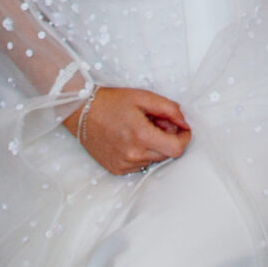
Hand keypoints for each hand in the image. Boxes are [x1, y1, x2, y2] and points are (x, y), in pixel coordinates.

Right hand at [68, 85, 190, 174]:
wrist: (82, 112)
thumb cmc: (112, 102)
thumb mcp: (143, 97)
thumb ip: (169, 109)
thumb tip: (185, 122)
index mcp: (141, 136)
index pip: (176, 149)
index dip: (184, 138)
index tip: (183, 128)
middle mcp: (133, 155)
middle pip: (166, 154)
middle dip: (168, 138)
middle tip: (157, 122)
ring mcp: (124, 165)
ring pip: (153, 159)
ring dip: (154, 146)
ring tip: (140, 129)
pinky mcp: (117, 169)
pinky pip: (139, 164)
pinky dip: (141, 153)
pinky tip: (130, 139)